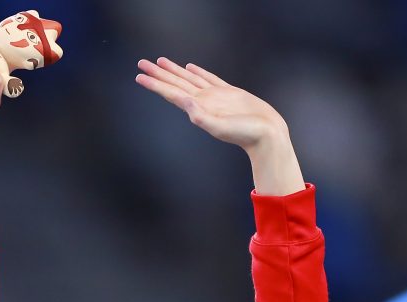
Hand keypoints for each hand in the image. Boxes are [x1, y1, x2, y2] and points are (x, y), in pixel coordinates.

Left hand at [135, 58, 304, 195]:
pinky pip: (209, 78)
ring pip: (189, 78)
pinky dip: (198, 72)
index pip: (171, 93)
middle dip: (158, 73)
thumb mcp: (220, 127)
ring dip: (174, 70)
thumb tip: (185, 102)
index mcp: (198, 108)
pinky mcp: (229, 92)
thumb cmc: (245, 134)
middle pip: (175, 83)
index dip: (155, 84)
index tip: (139, 76)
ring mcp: (215, 96)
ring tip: (160, 61)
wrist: (266, 135)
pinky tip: (190, 67)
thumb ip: (201, 116)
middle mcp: (203, 101)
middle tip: (141, 63)